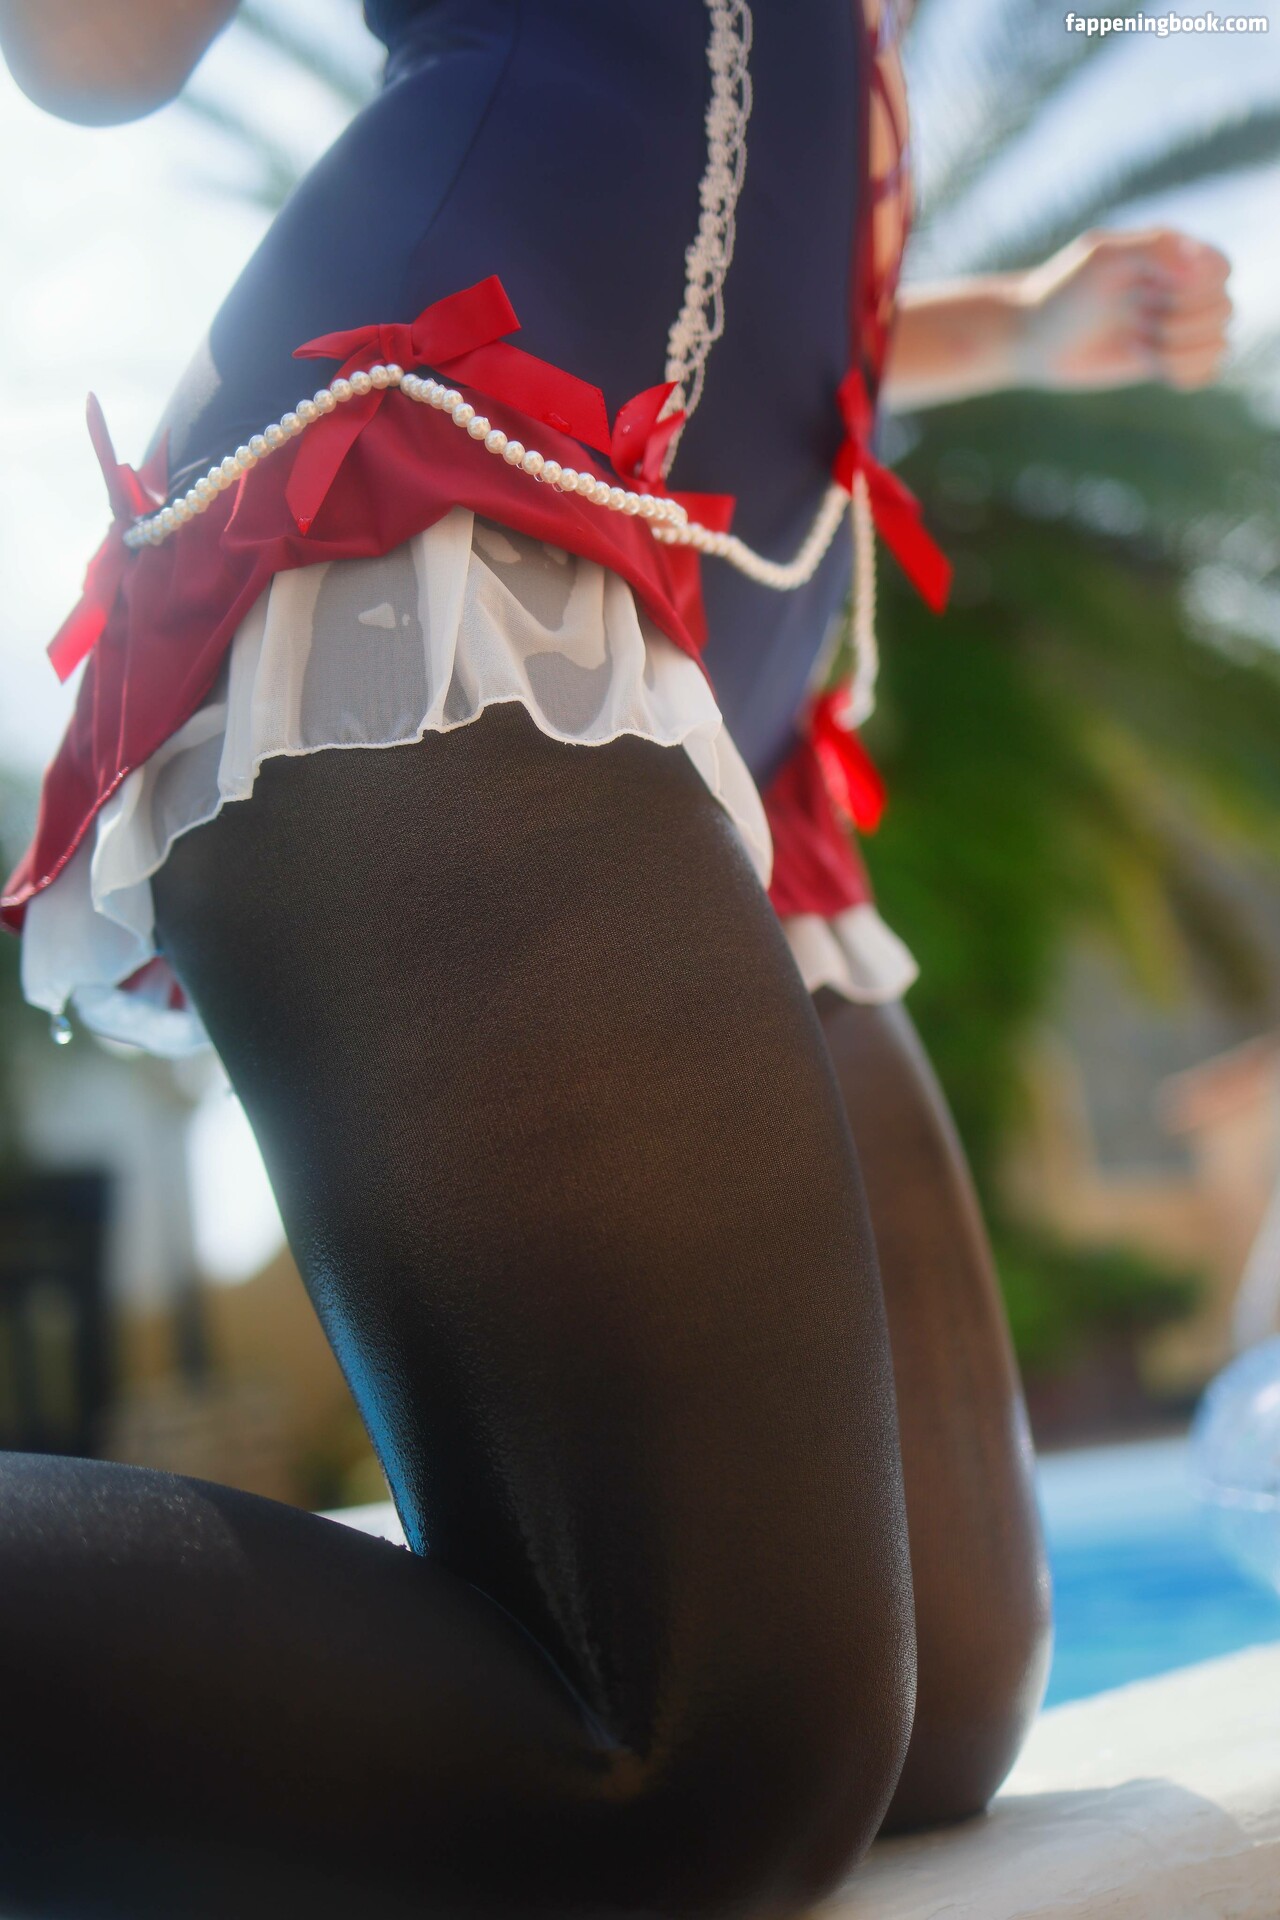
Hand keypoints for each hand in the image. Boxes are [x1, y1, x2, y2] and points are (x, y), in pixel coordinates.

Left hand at [1015, 226, 1232, 392]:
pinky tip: (1154, 369)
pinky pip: (1207, 371)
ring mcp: (1175, 326)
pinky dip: (1186, 374)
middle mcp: (1180, 288)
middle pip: (1223, 309)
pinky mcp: (1166, 361)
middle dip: (1180, 322)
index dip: (1196, 288)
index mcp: (1173, 253)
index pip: (1220, 270)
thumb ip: (1157, 249)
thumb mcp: (1103, 257)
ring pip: (1218, 343)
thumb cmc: (1063, 291)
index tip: (1151, 292)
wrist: (1033, 338)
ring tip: (1137, 344)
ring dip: (1178, 351)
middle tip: (1136, 321)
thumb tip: (1202, 269)